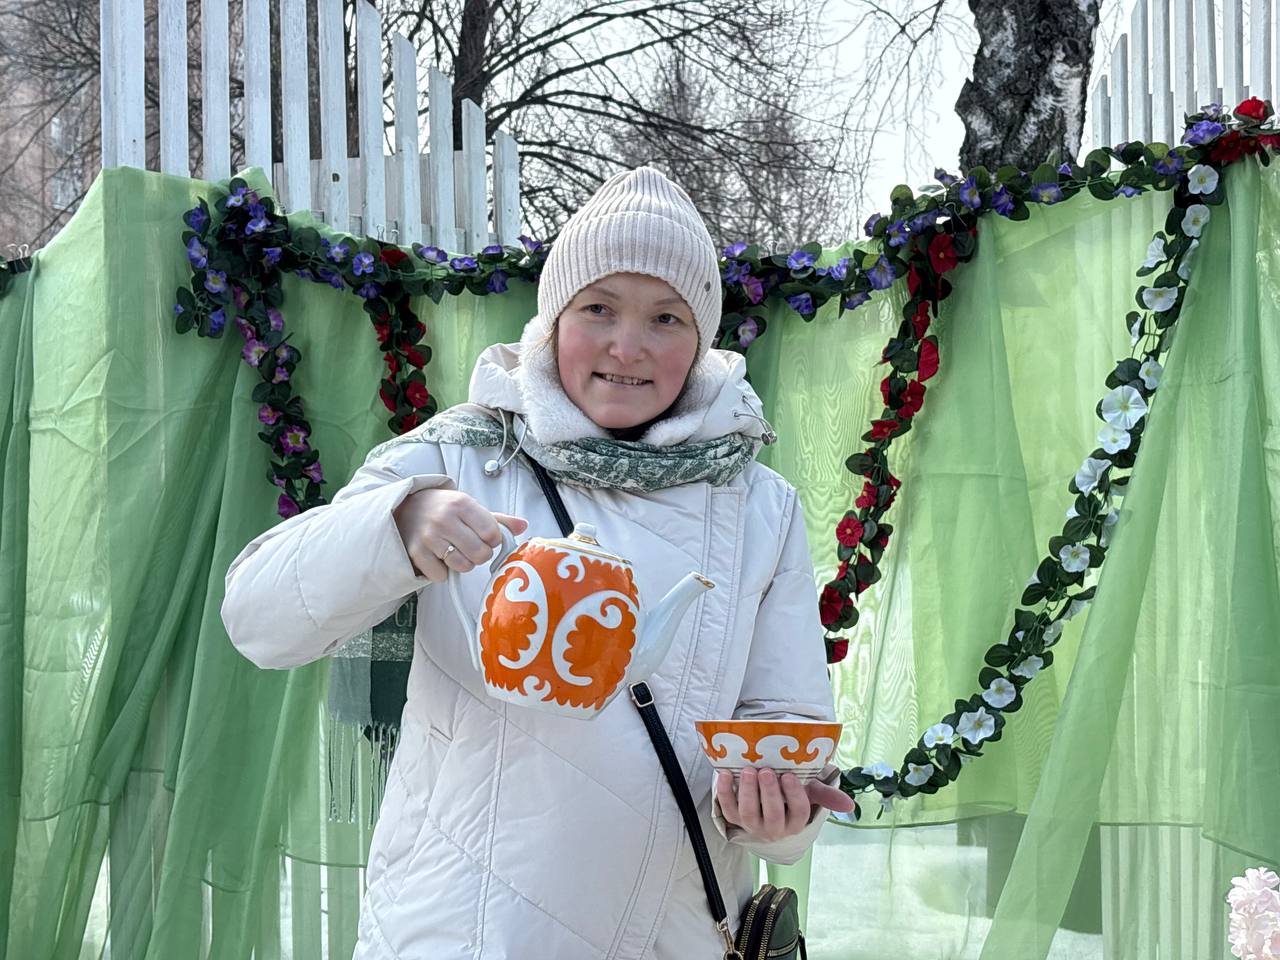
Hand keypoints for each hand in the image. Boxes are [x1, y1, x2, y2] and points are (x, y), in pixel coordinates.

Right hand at [393, 487, 526, 581]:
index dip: (493, 540)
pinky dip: (443, 572)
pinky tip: (439, 558)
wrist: (405, 508)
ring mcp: (429, 537)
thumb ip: (498, 519)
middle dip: (480, 554)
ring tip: (455, 551)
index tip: (486, 537)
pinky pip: (441, 576)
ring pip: (463, 566)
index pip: (492, 533)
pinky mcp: (416, 553)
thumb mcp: (470, 507)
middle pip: (480, 553)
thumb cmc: (444, 509)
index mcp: (462, 504)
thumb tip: (524, 525)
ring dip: (463, 564)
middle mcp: (445, 519)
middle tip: (471, 547)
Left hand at [715, 767, 855, 842]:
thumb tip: (849, 805)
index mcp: (795, 822)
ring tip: (749, 771)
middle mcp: (774, 828)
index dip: (794, 794)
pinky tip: (726, 775)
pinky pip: (727, 809)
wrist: (764, 798)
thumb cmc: (789, 792)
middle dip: (769, 793)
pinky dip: (724, 793)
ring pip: (748, 814)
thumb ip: (825, 795)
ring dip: (747, 792)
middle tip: (767, 771)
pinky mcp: (734, 819)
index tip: (790, 775)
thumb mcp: (808, 791)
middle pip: (772, 814)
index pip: (798, 811)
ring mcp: (752, 825)